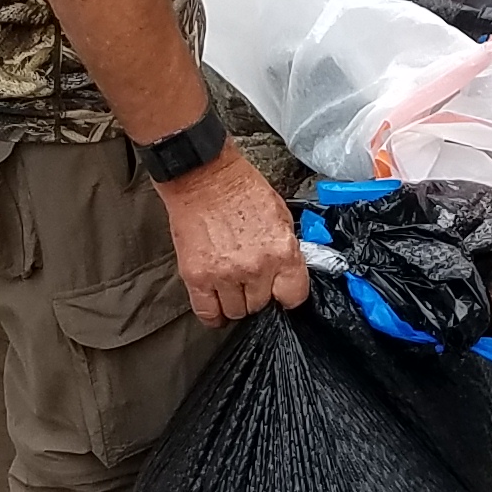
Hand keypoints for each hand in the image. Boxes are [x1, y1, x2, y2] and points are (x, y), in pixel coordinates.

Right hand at [157, 148, 309, 324]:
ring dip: (235, 302)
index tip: (280, 292)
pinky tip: (216, 303)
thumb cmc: (241, 189)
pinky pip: (208, 314)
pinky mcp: (197, 277)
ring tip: (231, 283)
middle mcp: (256, 268)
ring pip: (236, 312)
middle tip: (250, 277)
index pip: (294, 297)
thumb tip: (288, 273)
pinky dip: (213, 315)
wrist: (203, 176)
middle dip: (258, 293)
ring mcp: (225, 275)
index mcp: (282, 251)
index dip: (287, 295)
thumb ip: (286, 249)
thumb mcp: (281, 216)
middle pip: (261, 305)